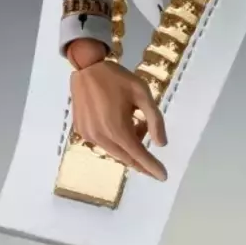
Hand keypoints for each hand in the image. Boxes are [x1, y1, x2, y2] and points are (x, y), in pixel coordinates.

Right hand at [70, 59, 167, 180]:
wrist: (87, 67)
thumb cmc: (117, 78)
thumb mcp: (142, 93)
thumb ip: (154, 119)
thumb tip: (161, 144)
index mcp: (117, 128)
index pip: (139, 155)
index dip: (152, 167)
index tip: (164, 177)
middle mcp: (101, 137)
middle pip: (126, 157)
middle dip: (142, 161)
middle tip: (154, 164)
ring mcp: (89, 135)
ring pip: (114, 151)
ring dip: (128, 146)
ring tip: (136, 124)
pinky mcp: (81, 130)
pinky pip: (103, 143)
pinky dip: (115, 140)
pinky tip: (120, 122)